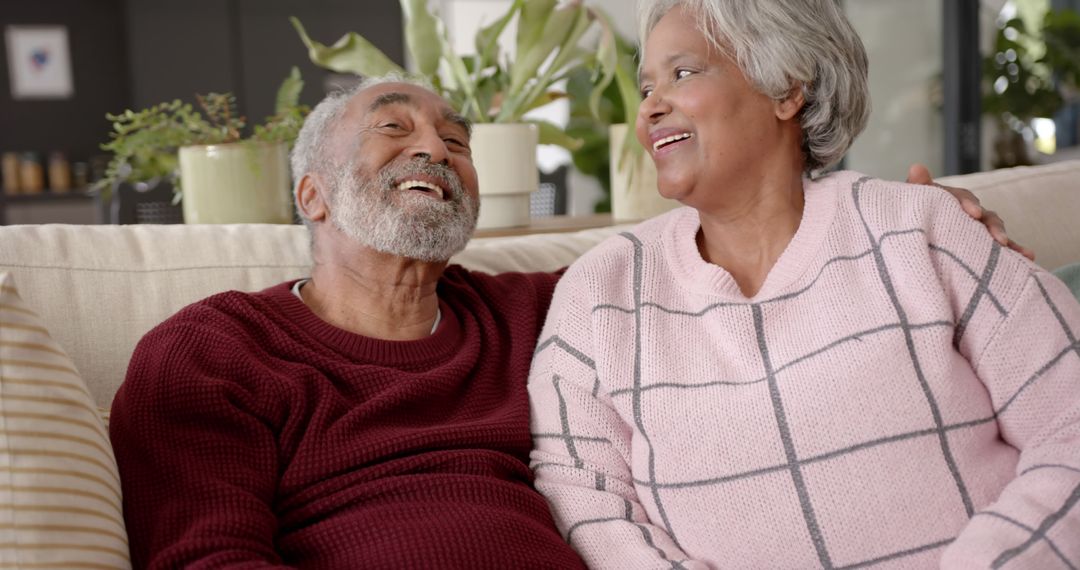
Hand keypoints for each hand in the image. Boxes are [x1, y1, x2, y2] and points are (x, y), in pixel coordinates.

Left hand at [906, 163, 1034, 260]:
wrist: (907, 232)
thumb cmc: (908, 213)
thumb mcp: (910, 201)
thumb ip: (916, 187)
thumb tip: (917, 167)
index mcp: (949, 199)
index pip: (961, 197)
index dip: (968, 204)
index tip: (973, 213)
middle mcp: (965, 212)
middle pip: (984, 215)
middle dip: (992, 226)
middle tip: (998, 238)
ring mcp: (974, 228)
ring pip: (994, 230)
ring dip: (1008, 239)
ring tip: (1018, 251)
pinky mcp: (980, 244)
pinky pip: (998, 248)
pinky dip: (1014, 251)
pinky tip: (1028, 257)